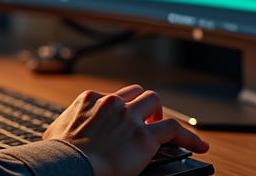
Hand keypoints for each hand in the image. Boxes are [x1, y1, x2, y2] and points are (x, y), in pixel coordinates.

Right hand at [43, 85, 208, 175]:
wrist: (67, 164)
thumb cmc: (58, 154)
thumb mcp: (56, 131)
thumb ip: (67, 125)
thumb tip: (63, 132)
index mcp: (90, 99)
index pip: (114, 95)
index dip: (123, 106)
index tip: (127, 116)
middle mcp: (112, 102)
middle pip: (137, 92)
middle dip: (143, 105)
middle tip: (146, 121)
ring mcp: (129, 116)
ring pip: (155, 102)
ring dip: (160, 114)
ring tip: (163, 129)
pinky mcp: (144, 135)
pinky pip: (175, 128)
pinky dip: (189, 136)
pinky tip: (198, 145)